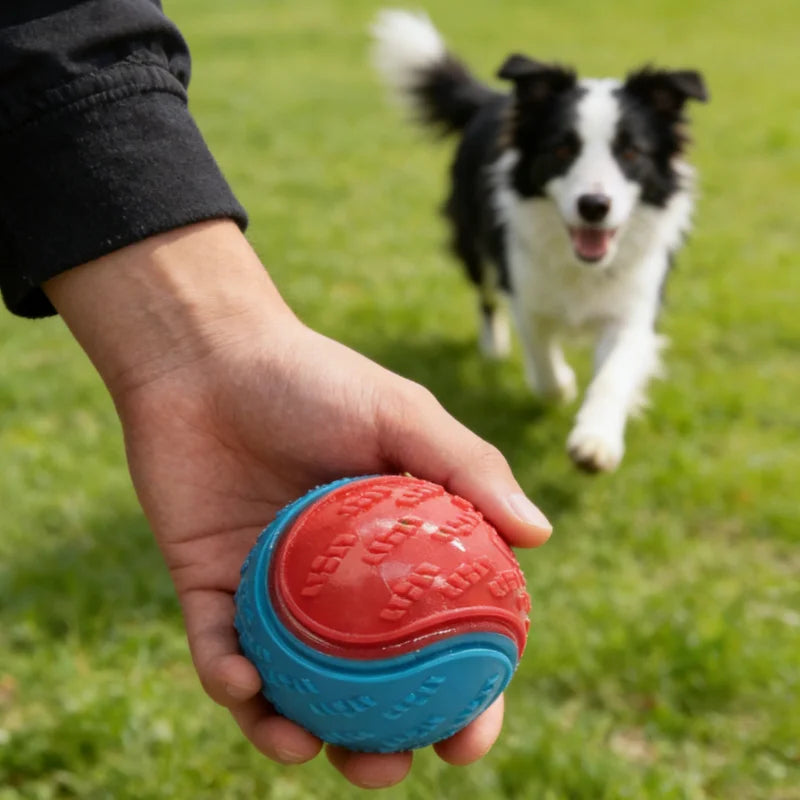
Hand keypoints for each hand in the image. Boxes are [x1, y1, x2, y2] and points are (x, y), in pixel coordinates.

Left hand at [45, 221, 551, 788]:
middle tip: (387, 766)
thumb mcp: (401, 413)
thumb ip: (466, 467)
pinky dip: (230, 680)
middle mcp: (333, 581)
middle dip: (380, 741)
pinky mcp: (207, 586)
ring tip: (311, 747)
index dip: (459, 697)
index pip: (436, 638)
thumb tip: (539, 536)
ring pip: (291, 687)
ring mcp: (270, 589)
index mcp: (390, 548)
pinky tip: (243, 686)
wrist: (207, 356)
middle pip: (366, 684)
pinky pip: (218, 651)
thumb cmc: (311, 378)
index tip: (469, 738)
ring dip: (299, 734)